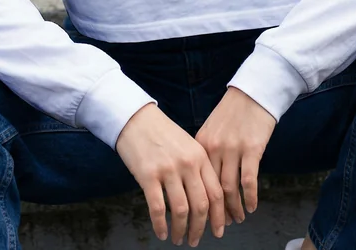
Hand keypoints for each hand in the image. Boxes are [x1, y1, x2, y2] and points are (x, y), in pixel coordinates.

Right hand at [116, 103, 226, 245]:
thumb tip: (205, 200)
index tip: (218, 230)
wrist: (136, 118)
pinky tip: (161, 233)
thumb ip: (198, 168)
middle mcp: (187, 164)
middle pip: (201, 205)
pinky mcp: (148, 175)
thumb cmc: (162, 133)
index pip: (216, 193)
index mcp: (200, 156)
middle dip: (200, 228)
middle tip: (196, 240)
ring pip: (181, 210)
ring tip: (179, 239)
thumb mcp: (188, 145)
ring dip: (181, 230)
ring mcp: (168, 169)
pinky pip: (158, 209)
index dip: (218, 216)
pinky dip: (161, 225)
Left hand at [194, 86, 276, 223]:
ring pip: (230, 189)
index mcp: (201, 145)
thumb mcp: (212, 129)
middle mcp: (214, 148)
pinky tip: (251, 208)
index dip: (201, 203)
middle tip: (219, 228)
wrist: (252, 92)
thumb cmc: (232, 112)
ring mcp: (233, 149)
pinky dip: (250, 198)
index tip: (202, 217)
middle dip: (216, 213)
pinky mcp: (252, 149)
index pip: (197, 182)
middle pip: (212, 189)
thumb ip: (206, 152)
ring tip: (237, 220)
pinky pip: (249, 181)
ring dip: (234, 209)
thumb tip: (202, 180)